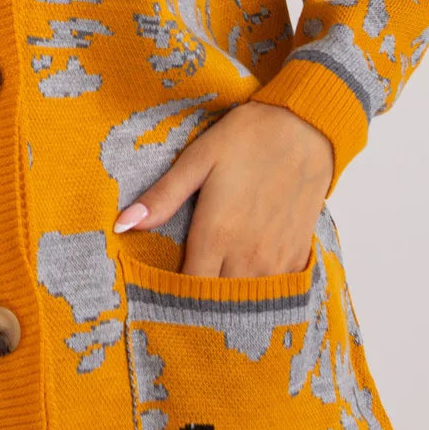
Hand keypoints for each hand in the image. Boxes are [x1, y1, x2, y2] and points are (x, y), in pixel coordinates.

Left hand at [112, 101, 334, 279]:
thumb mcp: (197, 160)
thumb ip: (162, 197)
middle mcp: (248, 255)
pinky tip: (248, 275)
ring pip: (248, 302)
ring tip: (216, 286)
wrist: (307, 127)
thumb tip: (121, 226)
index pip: (189, 289)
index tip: (163, 290)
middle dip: (201, 301)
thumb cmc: (247, 139)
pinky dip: (260, 290)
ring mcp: (277, 258)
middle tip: (187, 291)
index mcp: (217, 234)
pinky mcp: (299, 254)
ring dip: (231, 299)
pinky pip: (276, 290)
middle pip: (218, 301)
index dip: (174, 295)